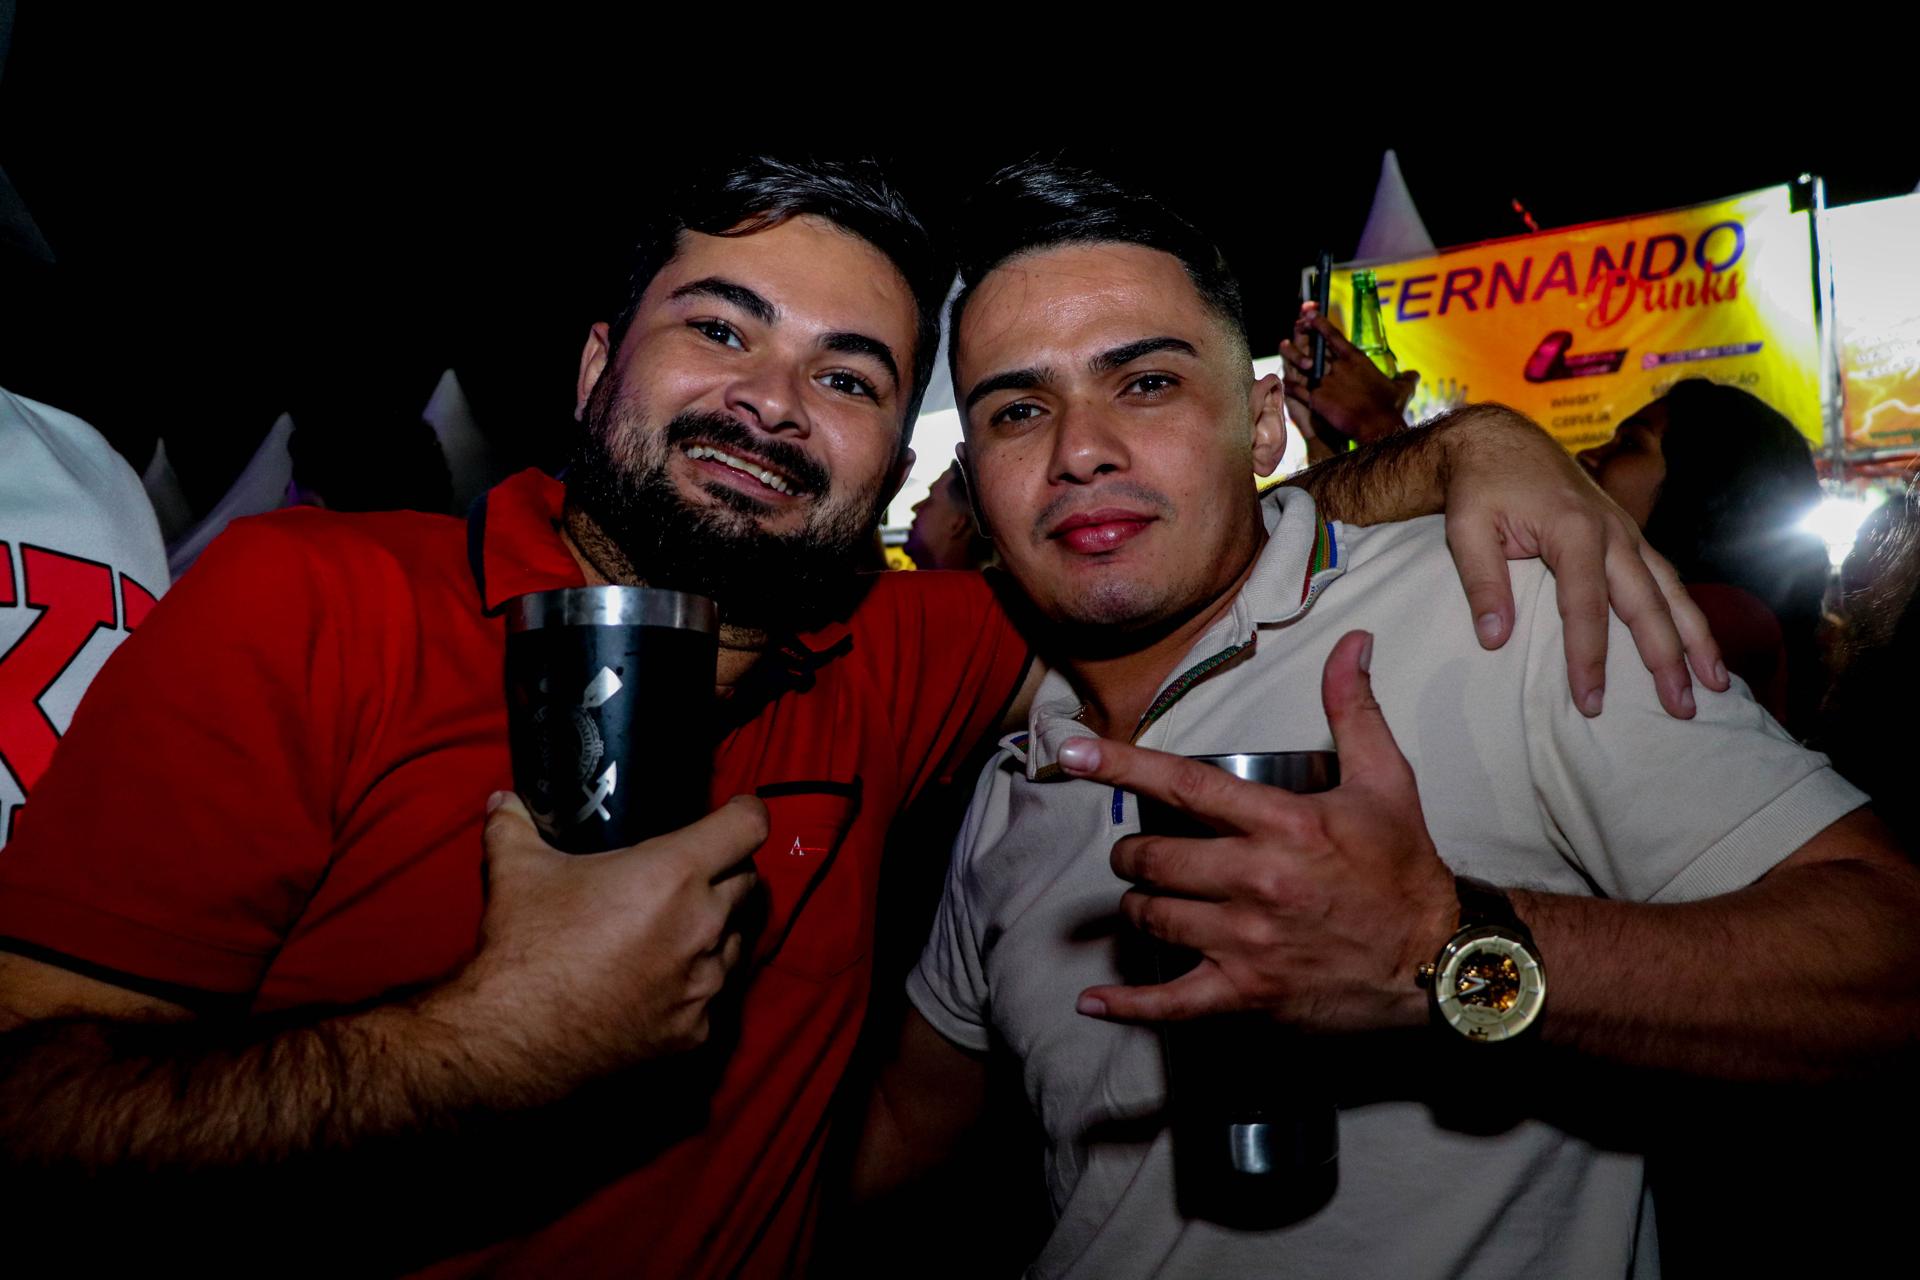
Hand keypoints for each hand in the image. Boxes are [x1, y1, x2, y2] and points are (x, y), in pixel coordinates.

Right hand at [439, 792, 766, 1098]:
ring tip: (680, 930)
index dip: (745, 813)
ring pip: (738, 941)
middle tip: (696, 876)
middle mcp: (703, 924)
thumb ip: (516, 825)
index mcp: (674, 874)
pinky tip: (664, 982)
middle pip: (749, 884)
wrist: (513, 1038)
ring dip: (719, 930)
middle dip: (729, 874)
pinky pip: (715, 996)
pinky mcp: (697, 1029)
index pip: (748, 827)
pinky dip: (697, 984)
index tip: (735, 813)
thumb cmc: (524, 946)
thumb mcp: (515, 871)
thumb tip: (505, 800)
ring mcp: (705, 982)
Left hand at [1062, 631, 1456, 1031]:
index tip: (1069, 752)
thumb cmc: (1406, 870)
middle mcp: (1256, 881)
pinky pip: (1173, 1002)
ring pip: (1153, 917)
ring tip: (1146, 898)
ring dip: (1138, 905)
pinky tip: (1092, 1001)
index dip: (1119, 765)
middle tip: (1140, 852)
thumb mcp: (1386, 782)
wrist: (1439, 962)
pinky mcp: (1248, 993)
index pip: (1183, 785)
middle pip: (1154, 857)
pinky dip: (1128, 1004)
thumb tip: (1352, 642)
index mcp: (1282, 824)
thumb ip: (1354, 710)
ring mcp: (1248, 942)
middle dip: (1134, 852)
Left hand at [1279, 303, 1413, 447]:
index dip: (1320, 323)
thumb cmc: (1391, 408)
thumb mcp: (1402, 390)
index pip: (1334, 336)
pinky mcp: (1316, 399)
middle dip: (1304, 334)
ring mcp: (1326, 382)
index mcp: (1356, 359)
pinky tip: (1282, 381)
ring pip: (1301, 364)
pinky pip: (1296, 389)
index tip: (1309, 312)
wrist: (1377, 426)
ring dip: (1292, 355)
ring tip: (1283, 346)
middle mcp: (1338, 366)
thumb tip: (1415, 375)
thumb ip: (1407, 379)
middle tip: (1295, 325)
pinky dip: (1289, 385)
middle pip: (1315, 346)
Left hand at [1434, 406, 1729, 717]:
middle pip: (1648, 603)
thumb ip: (1481, 582)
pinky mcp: (1627, 533)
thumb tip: (1494, 639)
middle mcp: (1612, 531)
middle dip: (1668, 658)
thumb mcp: (1465, 528)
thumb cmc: (1480, 485)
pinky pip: (1665, 576)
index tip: (1592, 703)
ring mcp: (1626, 531)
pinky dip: (1685, 611)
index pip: (1585, 607)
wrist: (1498, 439)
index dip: (1589, 658)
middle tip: (1682, 709)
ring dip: (1696, 637)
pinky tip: (1697, 642)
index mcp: (1574, 530)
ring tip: (1717, 683)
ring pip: (1671, 589)